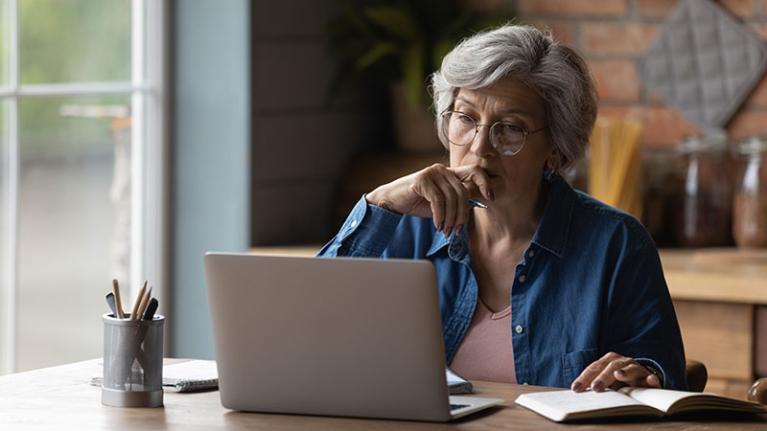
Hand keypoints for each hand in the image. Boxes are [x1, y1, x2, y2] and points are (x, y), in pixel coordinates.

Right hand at [365, 163, 493, 233]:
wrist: (392, 202)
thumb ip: (456, 201)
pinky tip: (437, 225)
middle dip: (461, 215)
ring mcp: (432, 172)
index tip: (491, 198)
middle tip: (455, 230)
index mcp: (450, 173)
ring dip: (450, 219)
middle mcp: (443, 169)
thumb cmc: (417, 203)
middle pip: (463, 192)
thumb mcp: (442, 203)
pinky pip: (438, 200)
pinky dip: (440, 215)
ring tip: (445, 231)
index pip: (474, 172)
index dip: (485, 183)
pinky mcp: (422, 180)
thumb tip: (477, 205)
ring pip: (452, 198)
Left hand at [571, 352, 661, 392]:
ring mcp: (637, 368)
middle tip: (595, 387)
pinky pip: (652, 378)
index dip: (585, 378)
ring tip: (619, 375)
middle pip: (611, 367)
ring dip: (625, 372)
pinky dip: (651, 379)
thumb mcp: (606, 381)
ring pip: (631, 369)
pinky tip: (650, 380)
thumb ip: (595, 384)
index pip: (594, 368)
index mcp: (609, 361)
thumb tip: (578, 391)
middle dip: (602, 377)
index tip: (576, 389)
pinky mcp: (650, 378)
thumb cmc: (619, 381)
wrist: (643, 378)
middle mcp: (623, 362)